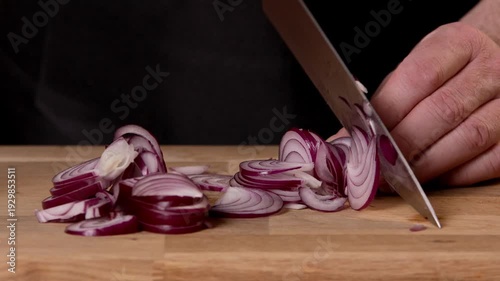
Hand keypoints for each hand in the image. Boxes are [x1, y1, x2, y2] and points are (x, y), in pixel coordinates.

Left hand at [329, 22, 499, 186]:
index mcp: (457, 43)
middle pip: (443, 111)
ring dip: (427, 165)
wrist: (489, 66)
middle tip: (378, 166)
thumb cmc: (444, 72)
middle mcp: (491, 68)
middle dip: (403, 146)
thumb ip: (384, 102)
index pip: (419, 78)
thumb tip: (348, 140)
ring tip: (399, 177)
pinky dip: (458, 174)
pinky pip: (491, 160)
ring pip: (469, 138)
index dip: (389, 113)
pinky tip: (435, 177)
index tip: (367, 138)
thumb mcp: (413, 71)